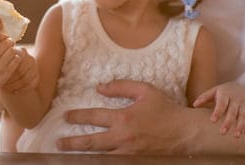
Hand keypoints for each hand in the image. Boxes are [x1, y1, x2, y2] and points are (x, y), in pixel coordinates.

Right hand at [0, 33, 19, 100]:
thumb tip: (0, 38)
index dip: (0, 37)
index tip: (0, 41)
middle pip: (7, 42)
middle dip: (8, 42)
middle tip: (8, 46)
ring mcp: (0, 64)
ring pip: (12, 50)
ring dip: (12, 50)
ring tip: (9, 53)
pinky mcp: (6, 73)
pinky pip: (16, 60)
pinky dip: (15, 58)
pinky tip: (11, 60)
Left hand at [2, 47, 37, 93]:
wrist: (14, 72)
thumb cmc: (4, 67)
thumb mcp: (3, 63)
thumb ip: (3, 64)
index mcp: (22, 52)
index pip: (16, 63)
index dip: (8, 71)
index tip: (0, 77)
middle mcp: (30, 59)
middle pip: (21, 71)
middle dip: (11, 79)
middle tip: (3, 84)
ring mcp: (35, 68)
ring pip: (26, 79)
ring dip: (16, 86)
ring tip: (6, 89)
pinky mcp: (37, 77)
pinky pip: (31, 85)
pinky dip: (23, 90)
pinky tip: (15, 92)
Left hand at [58, 80, 189, 153]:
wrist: (186, 133)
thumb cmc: (166, 109)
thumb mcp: (145, 90)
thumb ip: (121, 87)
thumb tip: (100, 88)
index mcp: (124, 118)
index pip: (93, 117)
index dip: (77, 116)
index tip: (66, 116)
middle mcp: (123, 137)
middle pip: (91, 142)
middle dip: (72, 143)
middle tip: (59, 143)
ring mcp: (129, 153)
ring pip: (100, 156)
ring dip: (84, 156)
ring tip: (70, 156)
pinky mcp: (135, 161)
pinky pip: (114, 163)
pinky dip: (102, 161)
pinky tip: (94, 160)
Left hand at [193, 82, 244, 137]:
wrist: (239, 86)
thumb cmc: (222, 91)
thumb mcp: (213, 91)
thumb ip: (204, 98)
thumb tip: (194, 105)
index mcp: (225, 94)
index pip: (222, 104)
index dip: (217, 112)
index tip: (212, 121)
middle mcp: (235, 100)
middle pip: (232, 112)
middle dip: (228, 122)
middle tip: (222, 132)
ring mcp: (243, 105)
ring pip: (243, 116)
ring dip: (240, 126)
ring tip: (236, 136)